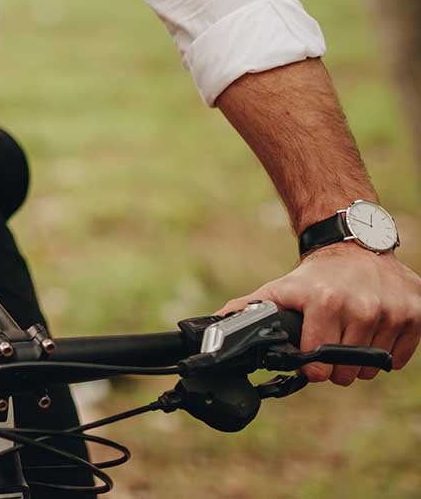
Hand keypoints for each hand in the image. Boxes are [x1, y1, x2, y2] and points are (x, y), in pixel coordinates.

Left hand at [221, 244, 420, 384]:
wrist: (357, 245)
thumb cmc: (316, 275)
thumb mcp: (282, 288)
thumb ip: (250, 308)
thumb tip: (214, 324)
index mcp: (324, 302)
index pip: (317, 364)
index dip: (311, 366)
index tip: (310, 358)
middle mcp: (361, 307)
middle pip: (346, 372)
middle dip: (335, 366)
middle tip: (330, 344)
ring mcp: (392, 311)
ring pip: (372, 368)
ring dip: (359, 361)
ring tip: (350, 336)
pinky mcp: (417, 314)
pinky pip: (398, 359)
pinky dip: (386, 354)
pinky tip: (373, 333)